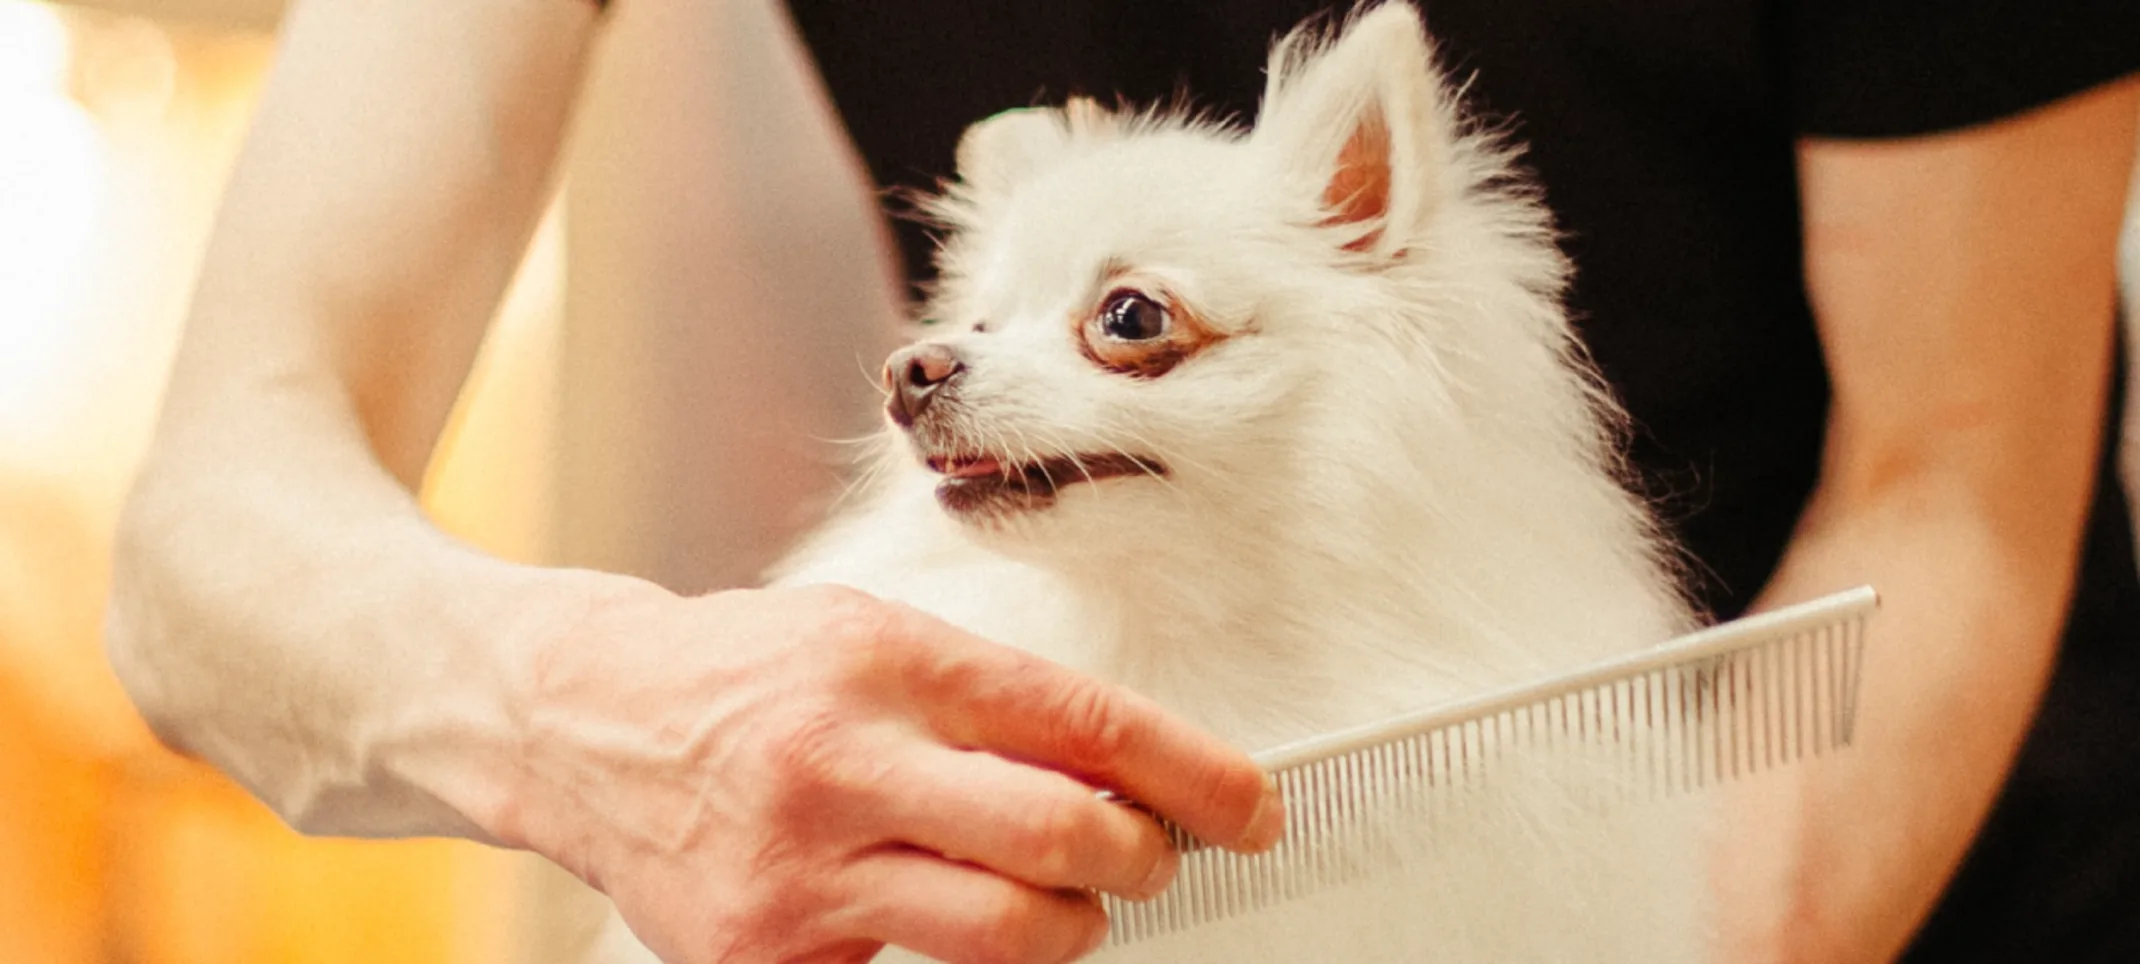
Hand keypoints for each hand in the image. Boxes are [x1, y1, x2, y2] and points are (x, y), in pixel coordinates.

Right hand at [500, 579, 1283, 963]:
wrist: (585, 725)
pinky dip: (955, 955)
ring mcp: (801, 871)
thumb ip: (992, 701)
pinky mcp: (765, 956)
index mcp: (887, 662)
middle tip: (1152, 856)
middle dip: (1142, 861)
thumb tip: (1124, 773)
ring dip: (1069, 926)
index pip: (1084, 724)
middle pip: (1061, 840)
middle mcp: (844, 762)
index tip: (1250, 806)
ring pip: (1006, 936)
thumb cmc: (749, 673)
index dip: (1194, 774)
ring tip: (1055, 897)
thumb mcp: (874, 637)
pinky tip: (928, 909)